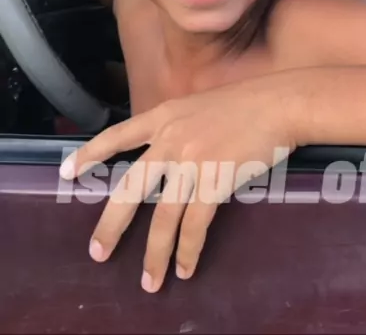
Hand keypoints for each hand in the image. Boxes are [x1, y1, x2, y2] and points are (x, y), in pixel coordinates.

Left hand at [60, 75, 295, 291]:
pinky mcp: (214, 180)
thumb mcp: (200, 105)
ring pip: (162, 217)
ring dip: (155, 254)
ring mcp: (191, 160)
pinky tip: (185, 268)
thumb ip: (179, 127)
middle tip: (98, 251)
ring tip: (149, 280)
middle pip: (130, 188)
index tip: (68, 171)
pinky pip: (194, 225)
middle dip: (111, 224)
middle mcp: (170, 138)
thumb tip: (168, 155)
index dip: (90, 154)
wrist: (279, 103)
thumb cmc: (248, 102)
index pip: (117, 135)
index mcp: (165, 116)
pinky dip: (187, 251)